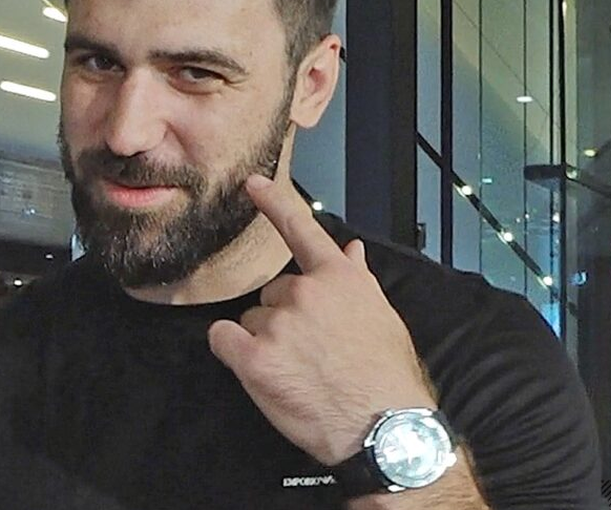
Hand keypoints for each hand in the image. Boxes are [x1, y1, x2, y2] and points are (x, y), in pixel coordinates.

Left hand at [207, 174, 437, 465]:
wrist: (381, 425)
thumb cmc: (387, 376)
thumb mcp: (382, 318)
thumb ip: (357, 279)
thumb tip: (351, 248)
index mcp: (339, 278)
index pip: (301, 230)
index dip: (273, 204)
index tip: (252, 184)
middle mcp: (305, 292)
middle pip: (272, 293)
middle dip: (283, 318)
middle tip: (309, 352)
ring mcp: (278, 324)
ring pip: (251, 320)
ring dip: (263, 342)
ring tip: (297, 371)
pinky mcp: (255, 357)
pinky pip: (223, 340)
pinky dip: (233, 353)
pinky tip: (259, 371)